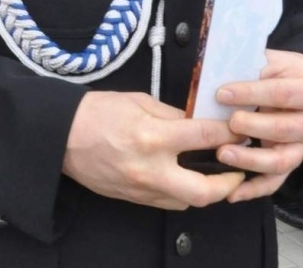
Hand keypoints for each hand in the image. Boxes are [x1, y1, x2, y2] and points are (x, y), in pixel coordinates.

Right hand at [62, 91, 244, 210]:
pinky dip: (182, 192)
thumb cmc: (97, 112)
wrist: (61, 136)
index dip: (229, 133)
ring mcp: (142, 189)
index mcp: (153, 137)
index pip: (204, 137)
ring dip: (206, 190)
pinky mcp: (134, 199)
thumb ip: (172, 114)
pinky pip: (167, 202)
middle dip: (229, 183)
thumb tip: (199, 122)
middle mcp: (150, 169)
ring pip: (188, 202)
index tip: (241, 129)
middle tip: (238, 169)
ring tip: (213, 173)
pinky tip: (184, 178)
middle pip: (205, 191)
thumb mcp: (139, 101)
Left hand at [213, 49, 302, 202]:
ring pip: (281, 160)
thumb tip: (218, 71)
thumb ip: (253, 66)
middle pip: (285, 129)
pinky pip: (275, 182)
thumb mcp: (274, 61)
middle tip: (228, 123)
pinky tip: (232, 193)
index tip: (222, 93)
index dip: (252, 94)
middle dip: (253, 127)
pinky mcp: (292, 164)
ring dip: (251, 160)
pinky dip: (254, 190)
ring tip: (223, 154)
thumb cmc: (282, 74)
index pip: (282, 93)